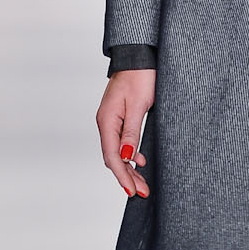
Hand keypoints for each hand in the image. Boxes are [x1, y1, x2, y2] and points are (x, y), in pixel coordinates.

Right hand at [96, 69, 155, 197]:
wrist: (139, 57)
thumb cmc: (141, 77)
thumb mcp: (138, 105)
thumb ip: (131, 131)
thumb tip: (126, 156)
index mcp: (107, 120)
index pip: (112, 156)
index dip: (122, 176)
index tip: (132, 191)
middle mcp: (106, 122)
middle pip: (113, 158)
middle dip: (127, 177)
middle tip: (142, 192)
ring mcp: (111, 120)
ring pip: (117, 152)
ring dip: (129, 168)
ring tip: (142, 184)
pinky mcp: (119, 118)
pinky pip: (121, 142)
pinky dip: (130, 156)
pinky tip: (140, 161)